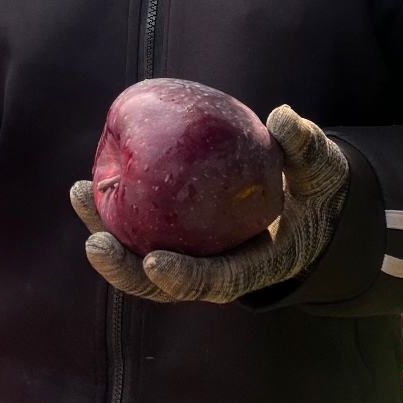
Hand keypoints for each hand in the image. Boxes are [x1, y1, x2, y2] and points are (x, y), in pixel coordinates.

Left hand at [74, 106, 350, 304]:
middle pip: (161, 286)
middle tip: (95, 241)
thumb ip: (306, 148)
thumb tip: (282, 116)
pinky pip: (139, 232)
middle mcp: (216, 272)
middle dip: (123, 269)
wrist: (306, 207)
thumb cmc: (317, 193)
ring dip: (106, 236)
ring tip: (79, 194)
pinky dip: (114, 212)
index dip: (185, 277)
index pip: (216, 282)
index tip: (155, 262)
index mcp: (255, 267)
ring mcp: (192, 259)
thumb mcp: (323, 172)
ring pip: (139, 263)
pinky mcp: (176, 240)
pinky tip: (90, 181)